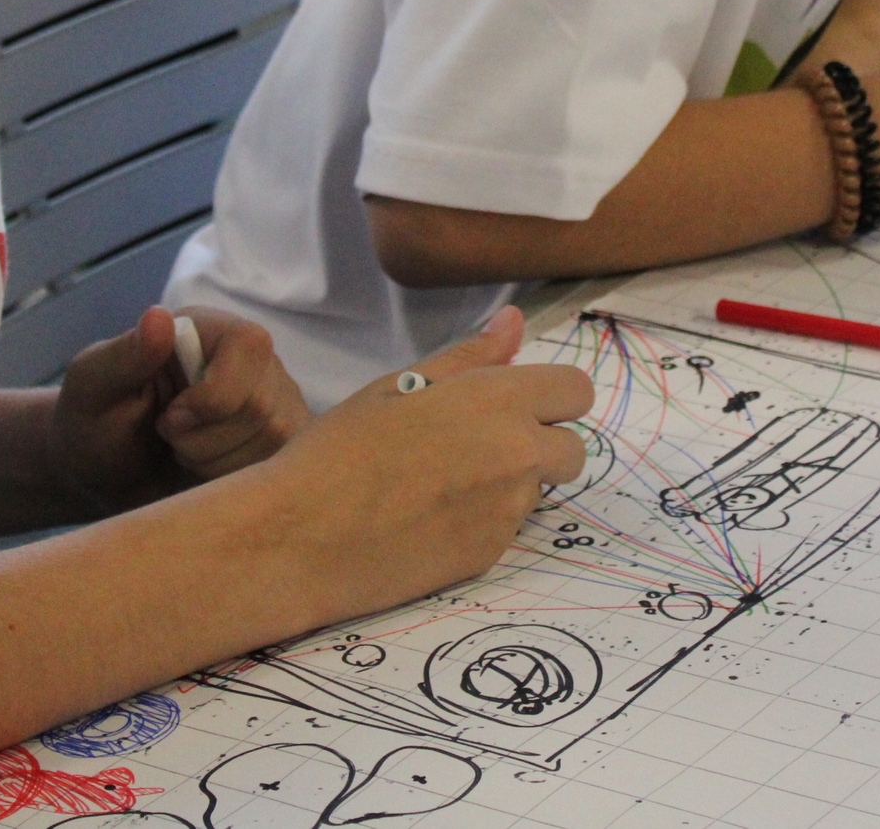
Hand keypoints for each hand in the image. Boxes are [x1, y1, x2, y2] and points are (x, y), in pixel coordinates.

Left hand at [50, 307, 306, 513]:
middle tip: (168, 438)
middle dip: (203, 442)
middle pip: (262, 409)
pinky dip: (233, 484)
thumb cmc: (96, 421)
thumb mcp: (92, 387)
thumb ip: (124, 355)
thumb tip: (158, 317)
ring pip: (273, 445)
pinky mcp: (283, 444)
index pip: (250, 348)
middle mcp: (256, 361)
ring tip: (184, 453)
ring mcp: (278, 403)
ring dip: (215, 466)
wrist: (108, 475)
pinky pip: (278, 472)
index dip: (212, 397)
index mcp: (212, 329)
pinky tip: (207, 472)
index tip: (168, 418)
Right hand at [251, 307, 593, 622]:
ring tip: (440, 483)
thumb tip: (515, 322)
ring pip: (537, 491)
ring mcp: (508, 512)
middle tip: (480, 445)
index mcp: (497, 401)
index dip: (552, 396)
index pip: (577, 390)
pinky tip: (429, 519)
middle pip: (574, 450)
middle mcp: (517, 455)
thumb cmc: (340, 450)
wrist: (302, 538)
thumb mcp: (400, 386)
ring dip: (509, 484)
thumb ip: (469, 357)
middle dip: (542, 445)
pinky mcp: (490, 557)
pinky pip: (506, 529)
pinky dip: (482, 521)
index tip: (519, 403)